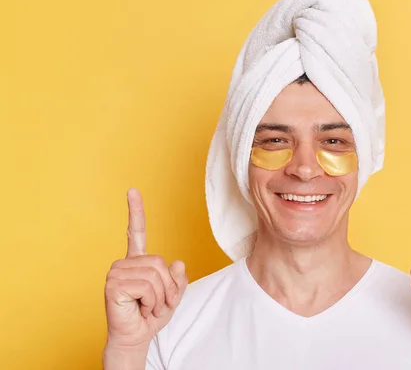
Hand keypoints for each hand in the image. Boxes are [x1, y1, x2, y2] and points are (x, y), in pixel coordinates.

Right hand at [104, 188, 187, 352]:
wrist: (135, 338)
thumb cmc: (150, 316)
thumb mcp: (173, 295)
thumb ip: (178, 279)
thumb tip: (177, 262)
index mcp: (137, 261)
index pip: (136, 231)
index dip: (136, 210)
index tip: (132, 190)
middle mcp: (124, 263)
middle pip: (159, 262)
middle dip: (166, 287)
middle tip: (157, 304)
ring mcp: (116, 273)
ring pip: (155, 275)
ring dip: (159, 297)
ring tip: (148, 307)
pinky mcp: (113, 285)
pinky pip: (147, 286)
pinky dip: (152, 301)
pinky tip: (140, 309)